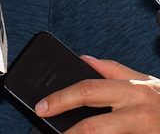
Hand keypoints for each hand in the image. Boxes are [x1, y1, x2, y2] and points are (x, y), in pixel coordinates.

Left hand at [35, 55, 159, 132]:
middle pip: (94, 126)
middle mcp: (137, 113)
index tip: (41, 106)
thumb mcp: (145, 80)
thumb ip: (114, 70)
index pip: (88, 90)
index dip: (61, 98)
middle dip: (68, 133)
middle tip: (47, 130)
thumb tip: (83, 59)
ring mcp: (144, 133)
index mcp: (131, 90)